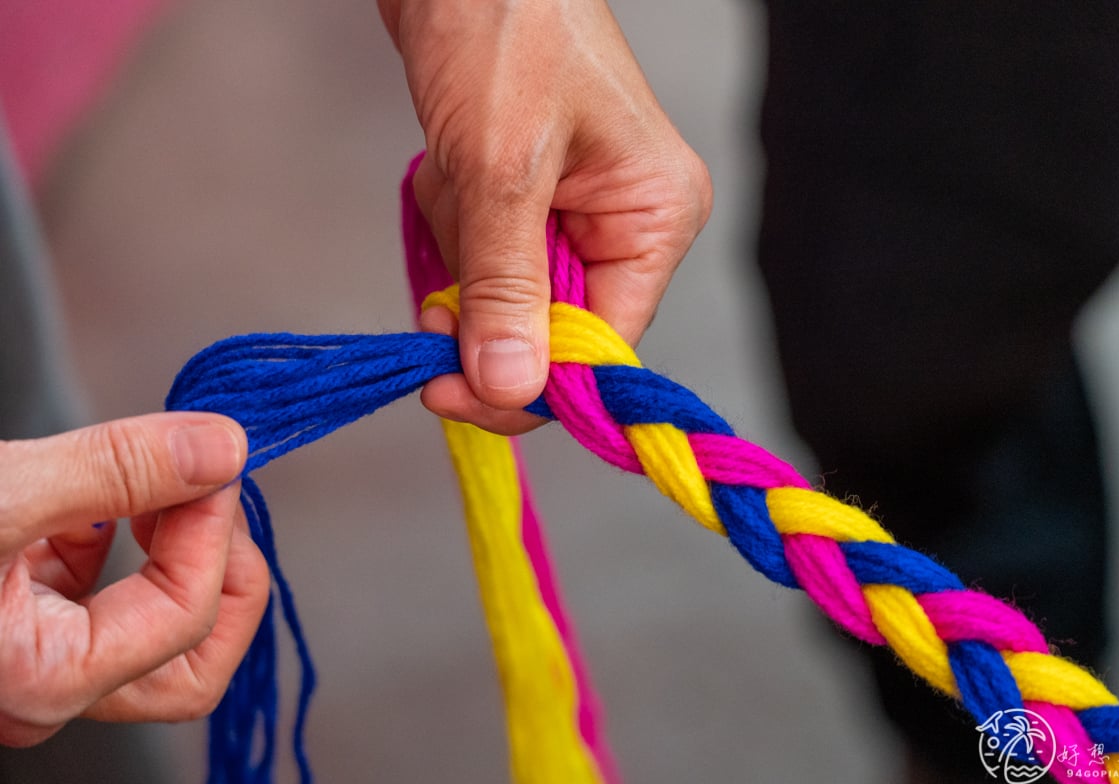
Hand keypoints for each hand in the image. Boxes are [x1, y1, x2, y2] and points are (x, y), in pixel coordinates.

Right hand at [0, 412, 268, 746]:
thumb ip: (113, 470)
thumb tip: (223, 447)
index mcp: (47, 678)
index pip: (190, 617)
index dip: (213, 529)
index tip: (211, 458)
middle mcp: (47, 689)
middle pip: (195, 657)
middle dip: (221, 566)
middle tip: (212, 490)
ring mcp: (33, 662)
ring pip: (154, 630)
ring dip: (176, 552)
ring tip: (164, 483)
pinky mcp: (16, 625)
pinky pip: (100, 598)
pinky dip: (117, 543)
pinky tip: (101, 499)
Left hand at [379, 0, 711, 433]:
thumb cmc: (504, 27)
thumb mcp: (501, 169)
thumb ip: (505, 287)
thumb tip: (513, 386)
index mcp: (655, 219)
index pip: (604, 347)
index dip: (532, 381)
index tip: (451, 391)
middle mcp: (628, 226)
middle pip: (553, 330)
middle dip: (485, 301)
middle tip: (443, 276)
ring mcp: (579, 214)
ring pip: (508, 295)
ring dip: (462, 252)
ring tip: (458, 174)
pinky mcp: (533, 200)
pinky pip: (486, 255)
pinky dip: (454, 225)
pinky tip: (451, 168)